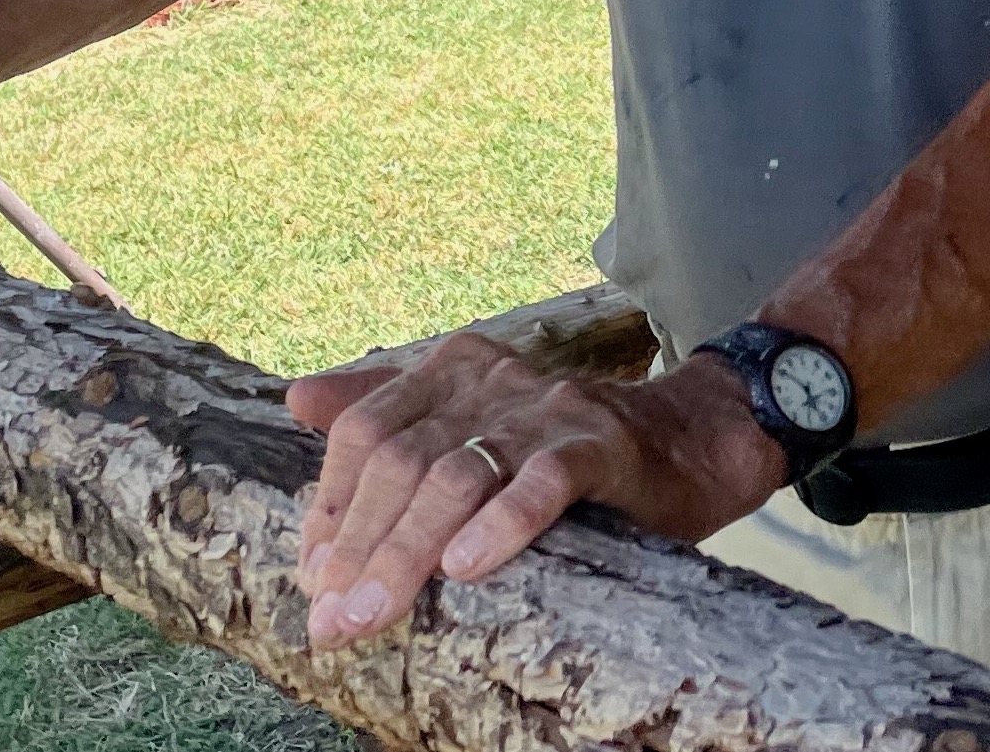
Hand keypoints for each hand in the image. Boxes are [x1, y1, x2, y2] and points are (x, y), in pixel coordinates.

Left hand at [283, 335, 788, 648]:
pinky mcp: (602, 445)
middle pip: (402, 459)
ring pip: (458, 475)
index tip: (313, 578)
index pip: (366, 431)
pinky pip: (544, 481)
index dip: (331, 506)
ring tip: (377, 612)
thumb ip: (387, 411)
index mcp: (453, 371)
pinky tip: (468, 567)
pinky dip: (501, 524)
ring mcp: (548, 410)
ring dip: (408, 551)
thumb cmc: (566, 451)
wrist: (690, 443)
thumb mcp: (472, 427)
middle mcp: (493, 380)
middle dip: (360, 546)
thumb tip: (299, 399)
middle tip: (335, 618)